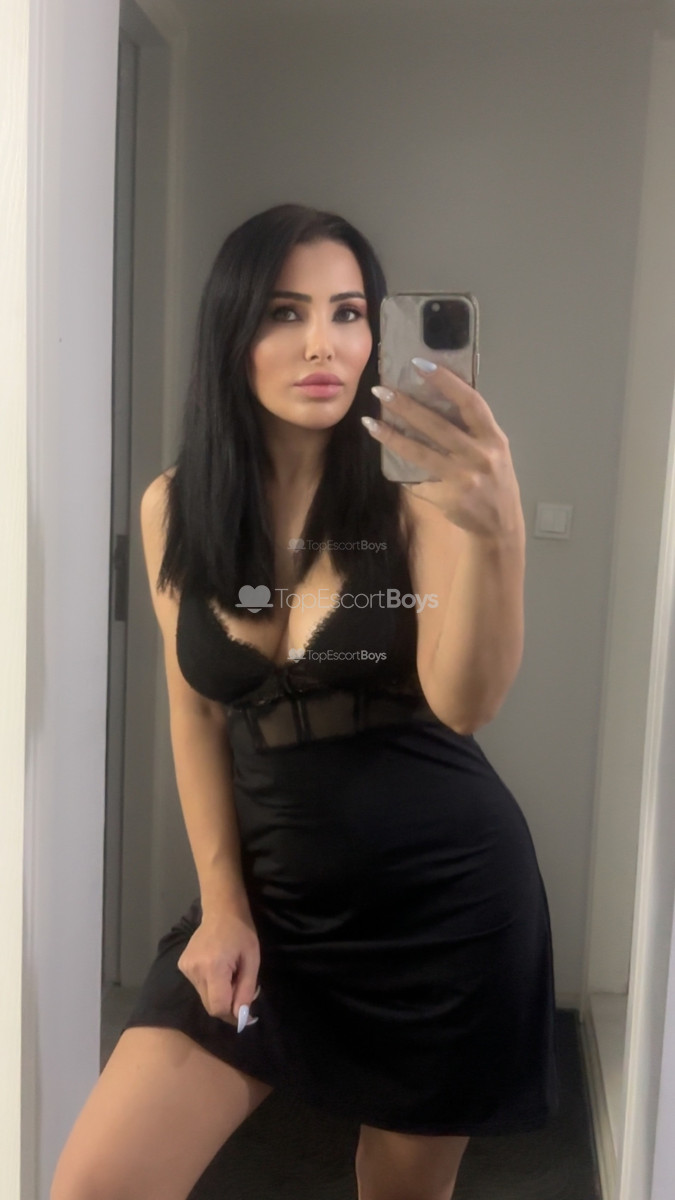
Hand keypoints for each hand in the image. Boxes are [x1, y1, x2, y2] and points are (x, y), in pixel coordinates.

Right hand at [177, 905, 260, 1030]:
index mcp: (213, 968)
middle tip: (240, 990)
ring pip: (204, 997)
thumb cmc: (242, 933)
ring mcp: (185, 968)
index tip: (246, 1014)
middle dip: (227, 1005)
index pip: (218, 1007)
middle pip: (210, 1005)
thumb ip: (246, 990)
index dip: (233, 1015)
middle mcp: (195, 970)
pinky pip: (198, 986)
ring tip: (229, 974)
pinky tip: (218, 968)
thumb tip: (241, 1016)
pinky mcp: (182, 965)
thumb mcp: (252, 961)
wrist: (221, 910)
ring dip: (219, 994)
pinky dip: (210, 985)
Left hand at [366, 360, 524, 540]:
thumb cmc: (494, 482)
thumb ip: (473, 430)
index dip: (445, 381)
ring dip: (392, 436)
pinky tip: (388, 463)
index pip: (470, 401)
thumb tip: (435, 400)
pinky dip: (403, 473)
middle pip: (437, 425)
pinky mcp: (448, 498)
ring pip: (420, 453)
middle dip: (406, 406)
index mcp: (493, 438)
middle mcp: (480, 456)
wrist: (500, 527)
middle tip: (381, 391)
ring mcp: (463, 478)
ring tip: (370, 423)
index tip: (420, 363)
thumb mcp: (494, 452)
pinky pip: (418, 481)